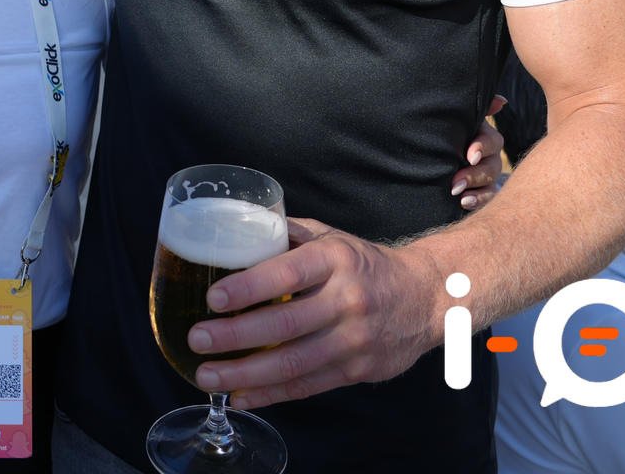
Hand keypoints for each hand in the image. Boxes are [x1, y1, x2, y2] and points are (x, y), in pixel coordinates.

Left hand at [188, 218, 442, 408]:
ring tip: (206, 375)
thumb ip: (287, 235)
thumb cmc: (366, 264)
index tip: (213, 298)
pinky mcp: (357, 370)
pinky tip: (239, 395)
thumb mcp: (333, 237)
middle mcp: (347, 299)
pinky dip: (270, 394)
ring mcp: (354, 339)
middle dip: (235, 336)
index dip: (249, 287)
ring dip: (245, 373)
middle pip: (285, 323)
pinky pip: (307, 386)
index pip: (287, 273)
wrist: (427, 297)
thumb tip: (237, 229)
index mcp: (336, 259)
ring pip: (293, 362)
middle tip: (197, 338)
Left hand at [453, 95, 505, 210]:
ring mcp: (486, 177)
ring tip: (459, 196)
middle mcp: (489, 157)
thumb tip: (501, 101)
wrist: (427, 156)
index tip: (470, 156)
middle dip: (474, 175)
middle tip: (455, 183)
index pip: (492, 141)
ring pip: (490, 185)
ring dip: (476, 191)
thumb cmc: (442, 132)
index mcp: (483, 137)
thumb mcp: (453, 120)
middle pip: (492, 166)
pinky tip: (464, 203)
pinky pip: (487, 200)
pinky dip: (477, 202)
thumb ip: (472, 110)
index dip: (483, 147)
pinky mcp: (481, 194)